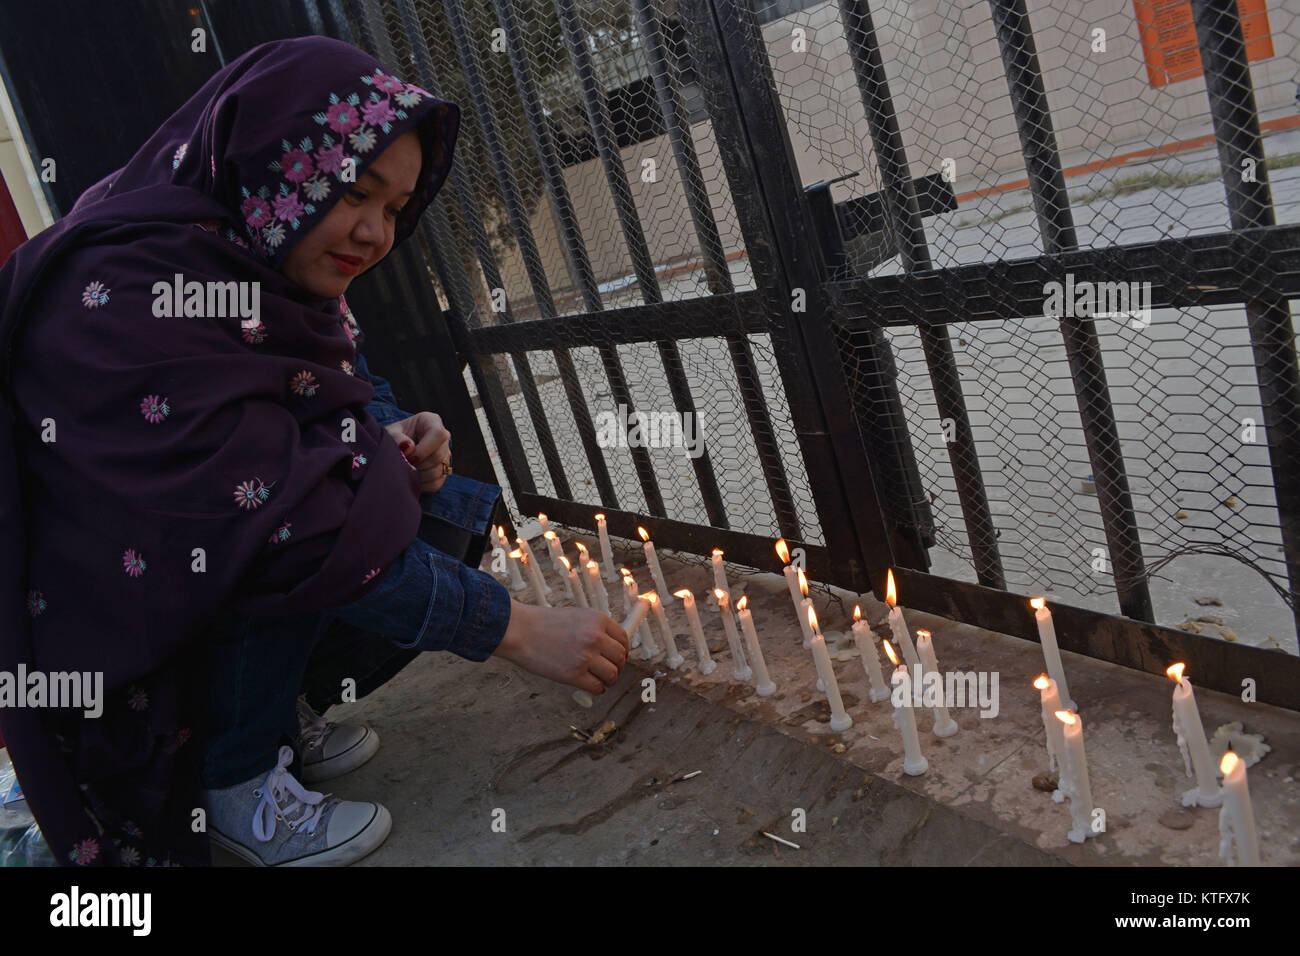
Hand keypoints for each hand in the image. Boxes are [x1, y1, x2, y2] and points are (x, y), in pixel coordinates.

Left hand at [384, 412, 450, 493]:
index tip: (409, 457)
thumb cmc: (393, 438)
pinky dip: (422, 484)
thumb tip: (409, 448)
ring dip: (419, 475)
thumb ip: (396, 437)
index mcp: (431, 422)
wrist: (394, 449)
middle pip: (439, 456)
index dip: (424, 449)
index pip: (438, 434)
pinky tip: (411, 478)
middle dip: (419, 465)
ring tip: (406, 471)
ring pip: (438, 471)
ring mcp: (445, 455)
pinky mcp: (442, 470)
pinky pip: (437, 482)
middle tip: (404, 465)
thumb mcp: (390, 433)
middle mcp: (442, 438)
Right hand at [494, 602, 629, 694]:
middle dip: (617, 666)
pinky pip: (597, 687)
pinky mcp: (574, 675)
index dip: (622, 650)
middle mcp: (595, 637)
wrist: (520, 630)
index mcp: (597, 620)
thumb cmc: (543, 623)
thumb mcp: (575, 616)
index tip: (617, 656)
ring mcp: (585, 657)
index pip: (623, 638)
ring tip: (601, 680)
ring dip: (609, 680)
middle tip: (609, 670)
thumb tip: (610, 646)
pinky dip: (597, 689)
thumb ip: (594, 629)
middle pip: (620, 658)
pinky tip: (592, 686)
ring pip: (612, 674)